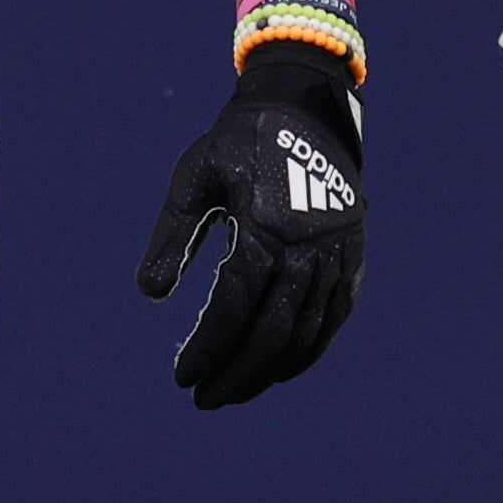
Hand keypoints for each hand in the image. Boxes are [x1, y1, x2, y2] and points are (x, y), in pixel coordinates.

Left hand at [134, 48, 365, 408]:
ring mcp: (336, 252)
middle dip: (236, 373)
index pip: (233, 307)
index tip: (182, 376)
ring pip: (306, 330)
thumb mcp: (194, 178)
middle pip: (271, 331)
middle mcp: (307, 246)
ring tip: (236, 392)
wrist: (304, 104)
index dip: (207, 348)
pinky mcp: (352, 253)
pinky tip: (282, 369)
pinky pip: (335, 314)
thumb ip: (173, 236)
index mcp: (265, 225)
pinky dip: (311, 348)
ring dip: (269, 369)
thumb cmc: (237, 141)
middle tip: (204, 398)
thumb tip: (150, 293)